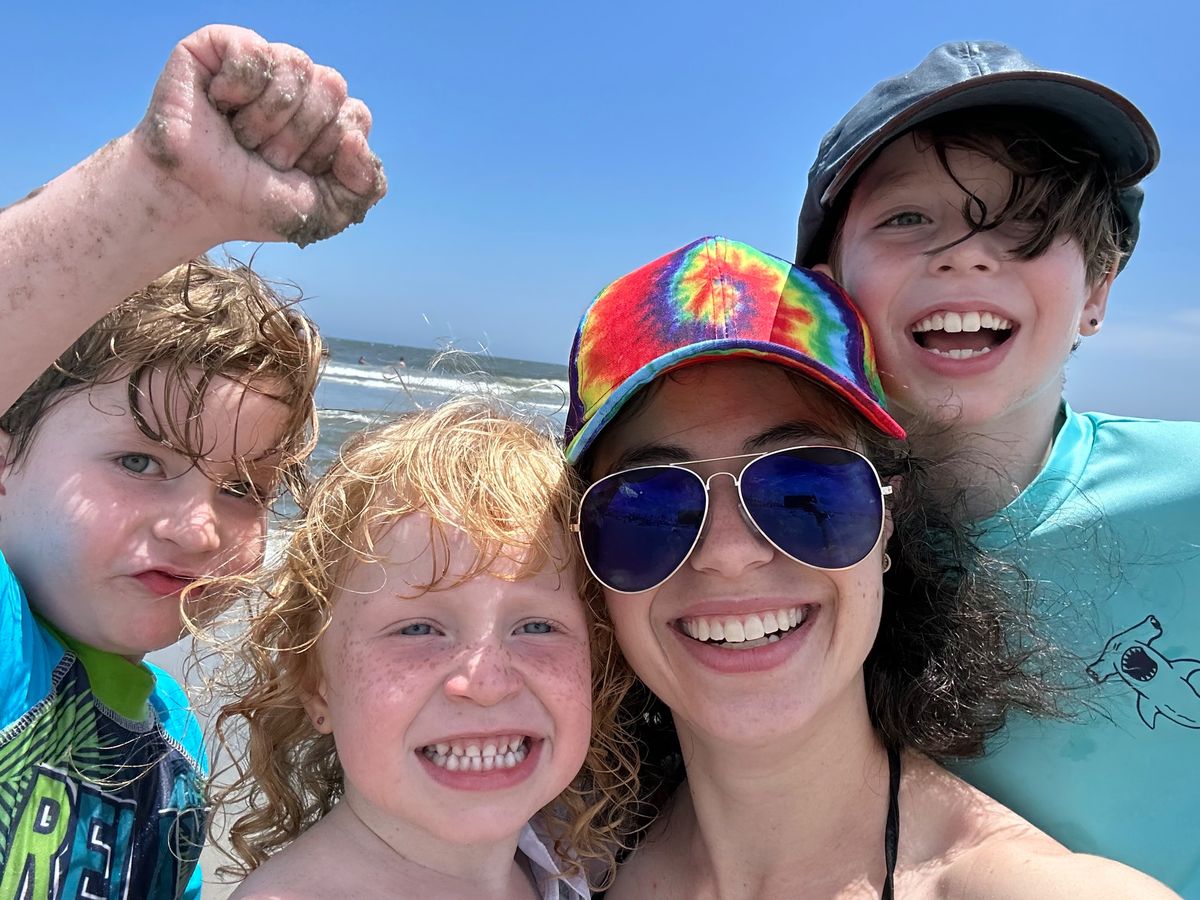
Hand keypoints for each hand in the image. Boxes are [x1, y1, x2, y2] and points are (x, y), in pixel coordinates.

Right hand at [135, 25, 386, 246]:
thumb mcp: (329, 211)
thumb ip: (367, 185)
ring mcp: (262, 64)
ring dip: (266, 118)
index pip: (355, 116)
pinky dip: (239, 87)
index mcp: (327, 118)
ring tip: (240, 137)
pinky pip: (255, 50)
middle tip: (263, 157)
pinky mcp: (219, 46)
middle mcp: (299, 87)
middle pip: (332, 85)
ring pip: (297, 65)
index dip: (327, 151)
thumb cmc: (255, 203)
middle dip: (298, 136)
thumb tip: (357, 138)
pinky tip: (220, 104)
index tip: (295, 173)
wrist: (194, 201)